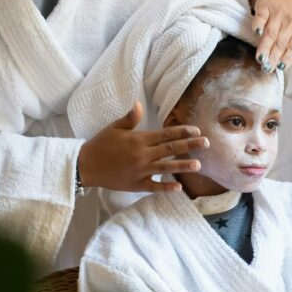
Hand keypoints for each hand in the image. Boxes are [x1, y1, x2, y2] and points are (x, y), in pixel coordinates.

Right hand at [77, 102, 207, 192]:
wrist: (86, 166)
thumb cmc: (100, 144)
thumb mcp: (114, 128)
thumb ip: (130, 118)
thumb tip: (139, 103)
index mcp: (139, 139)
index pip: (165, 134)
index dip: (182, 131)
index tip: (197, 130)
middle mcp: (142, 154)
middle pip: (170, 149)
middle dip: (190, 145)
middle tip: (206, 144)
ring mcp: (140, 171)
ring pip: (165, 167)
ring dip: (183, 166)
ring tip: (199, 166)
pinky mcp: (136, 185)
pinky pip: (153, 186)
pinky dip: (165, 187)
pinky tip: (179, 187)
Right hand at [249, 0, 291, 71]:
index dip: (287, 58)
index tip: (279, 68)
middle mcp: (291, 21)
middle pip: (281, 42)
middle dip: (274, 55)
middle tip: (267, 67)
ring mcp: (278, 13)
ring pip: (271, 32)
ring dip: (265, 45)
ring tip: (261, 58)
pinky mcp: (265, 6)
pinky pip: (261, 16)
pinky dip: (258, 24)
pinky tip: (257, 33)